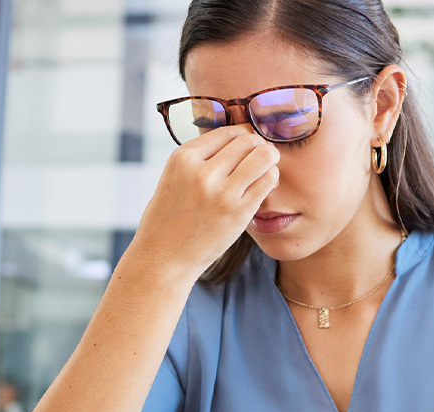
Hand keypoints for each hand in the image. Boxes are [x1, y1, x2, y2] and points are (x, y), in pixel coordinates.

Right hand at [130, 125, 279, 279]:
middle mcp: (202, 171)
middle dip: (258, 146)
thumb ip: (199, 159)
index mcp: (183, 158)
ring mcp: (221, 192)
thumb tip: (234, 140)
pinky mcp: (238, 212)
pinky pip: (268, 181)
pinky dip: (271, 179)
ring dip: (269, 160)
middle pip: (248, 140)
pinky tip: (263, 186)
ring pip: (263, 156)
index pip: (227, 131)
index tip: (246, 147)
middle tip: (259, 158)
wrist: (163, 258)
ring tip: (264, 170)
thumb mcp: (173, 178)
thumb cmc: (169, 219)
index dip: (242, 136)